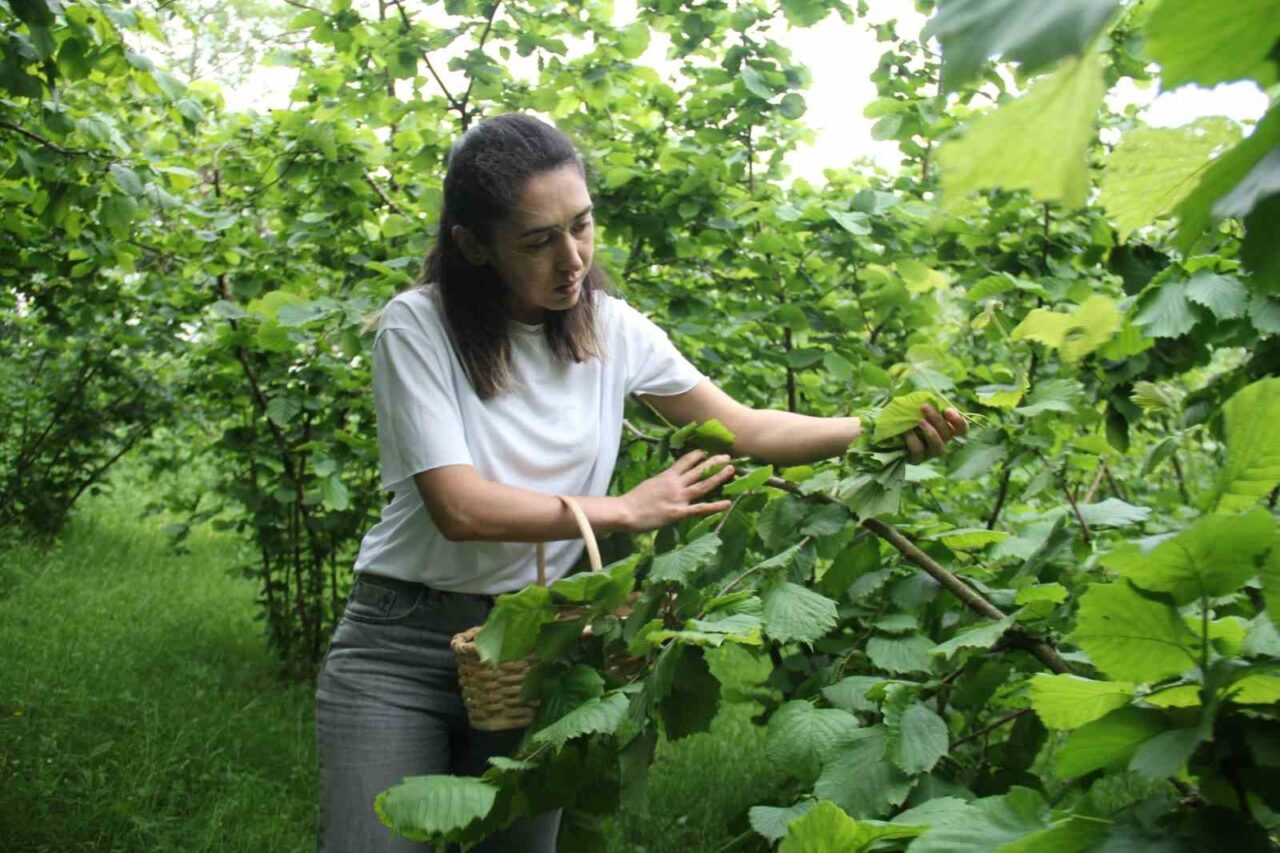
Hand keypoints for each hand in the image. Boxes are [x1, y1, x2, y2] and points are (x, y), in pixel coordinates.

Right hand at [621, 449, 735, 532]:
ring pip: (703, 485)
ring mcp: (679, 498)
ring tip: (731, 470)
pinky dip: (714, 506)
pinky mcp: (679, 513)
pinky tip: (727, 503)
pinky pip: (700, 509)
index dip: (697, 455)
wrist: (626, 511)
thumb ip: (663, 481)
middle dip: (714, 462)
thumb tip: (670, 479)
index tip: (706, 452)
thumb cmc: (634, 499)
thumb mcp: (650, 483)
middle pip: (698, 470)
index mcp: (667, 476)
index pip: (685, 461)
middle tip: (727, 456)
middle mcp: (676, 484)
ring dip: (718, 477)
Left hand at [904, 404, 967, 463]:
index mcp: (945, 430)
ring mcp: (929, 453)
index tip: (947, 410)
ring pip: (938, 447)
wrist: (886, 431)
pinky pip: (919, 451)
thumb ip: (928, 405)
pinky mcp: (916, 460)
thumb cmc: (905, 416)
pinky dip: (913, 440)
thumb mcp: (917, 408)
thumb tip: (931, 398)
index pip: (962, 429)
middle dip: (937, 419)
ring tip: (919, 421)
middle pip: (948, 435)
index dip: (958, 421)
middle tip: (924, 406)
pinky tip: (906, 431)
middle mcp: (940, 443)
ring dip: (930, 432)